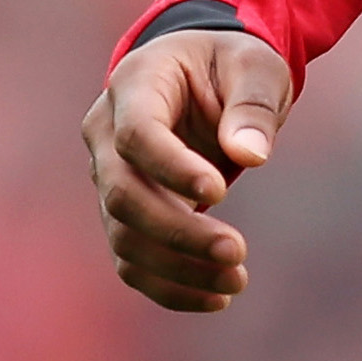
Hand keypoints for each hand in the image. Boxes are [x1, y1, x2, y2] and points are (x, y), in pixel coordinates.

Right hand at [80, 27, 293, 310]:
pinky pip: (132, 258)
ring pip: (124, 235)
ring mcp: (108, 175)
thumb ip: (252, 105)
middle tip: (237, 252)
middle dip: (178, 231)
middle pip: (124, 194)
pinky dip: (168, 285)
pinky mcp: (123, 211)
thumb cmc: (230, 63)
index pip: (137, 135)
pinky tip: (217, 297)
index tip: (220, 192)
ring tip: (236, 281)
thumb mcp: (255, 65)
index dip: (172, 168)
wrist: (202, 72)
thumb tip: (251, 157)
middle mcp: (106, 133)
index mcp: (135, 84)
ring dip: (176, 267)